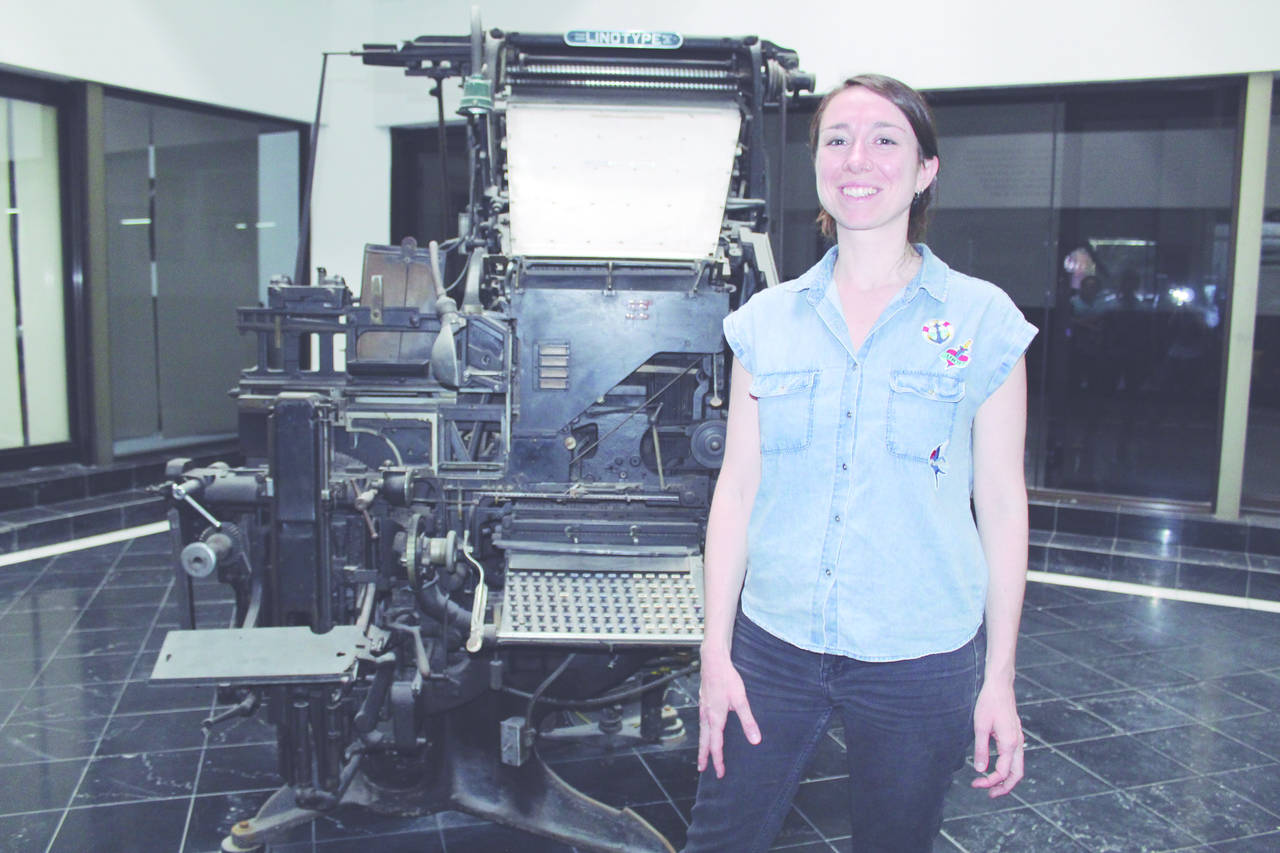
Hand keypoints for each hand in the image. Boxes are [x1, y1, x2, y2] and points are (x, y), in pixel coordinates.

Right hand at [696, 649, 760, 777]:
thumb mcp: (741, 700)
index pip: (716, 745)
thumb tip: (755, 740)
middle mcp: (706, 715)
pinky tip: (706, 728)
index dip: (718, 761)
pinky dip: (702, 731)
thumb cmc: (727, 678)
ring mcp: (703, 708)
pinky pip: (701, 721)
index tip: (720, 773)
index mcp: (715, 718)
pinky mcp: (703, 700)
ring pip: (701, 731)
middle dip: (704, 756)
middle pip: (704, 741)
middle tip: (702, 769)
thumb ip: (748, 721)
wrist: (713, 660)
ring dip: (702, 744)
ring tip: (702, 753)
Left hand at [970, 679, 1023, 796]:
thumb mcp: (980, 726)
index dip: (989, 782)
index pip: (1002, 772)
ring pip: (1018, 767)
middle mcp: (1018, 744)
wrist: (1000, 685)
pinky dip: (1008, 768)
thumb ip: (981, 749)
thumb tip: (980, 770)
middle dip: (1004, 788)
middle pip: (1017, 775)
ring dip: (1007, 779)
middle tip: (989, 795)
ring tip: (992, 785)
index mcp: (1010, 743)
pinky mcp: (1015, 735)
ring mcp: (1018, 739)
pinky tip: (995, 768)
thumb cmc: (989, 703)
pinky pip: (1015, 758)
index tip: (975, 784)